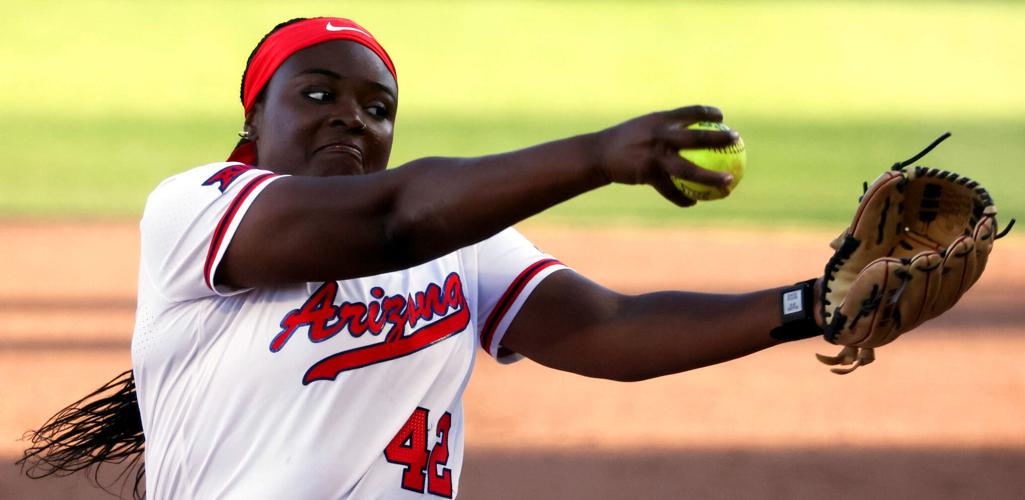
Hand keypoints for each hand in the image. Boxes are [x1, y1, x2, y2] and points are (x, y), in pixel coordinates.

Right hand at [592, 105, 738, 205]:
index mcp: (660, 119)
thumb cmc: (624, 140)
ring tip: (729, 182)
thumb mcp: (644, 126)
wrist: (599, 154)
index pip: (691, 111)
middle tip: (737, 140)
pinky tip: (693, 202)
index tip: (722, 116)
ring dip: (712, 177)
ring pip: (689, 169)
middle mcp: (660, 135)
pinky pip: (671, 189)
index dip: (709, 112)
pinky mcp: (648, 173)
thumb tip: (687, 128)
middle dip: (720, 138)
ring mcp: (655, 155)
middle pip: (698, 137)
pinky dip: (682, 198)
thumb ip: (664, 127)